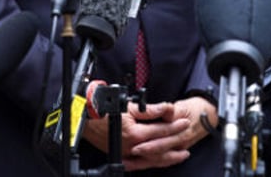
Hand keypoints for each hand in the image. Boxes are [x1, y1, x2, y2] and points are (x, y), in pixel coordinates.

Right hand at [82, 96, 216, 171]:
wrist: (84, 118)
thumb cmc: (103, 109)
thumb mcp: (128, 105)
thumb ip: (150, 109)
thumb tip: (166, 109)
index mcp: (135, 134)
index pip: (161, 131)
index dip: (174, 126)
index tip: (184, 122)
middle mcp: (132, 147)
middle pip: (160, 148)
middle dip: (175, 143)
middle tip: (186, 138)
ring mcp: (126, 154)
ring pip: (152, 160)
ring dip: (167, 158)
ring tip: (179, 156)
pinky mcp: (121, 156)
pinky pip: (139, 164)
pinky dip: (151, 163)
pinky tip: (157, 162)